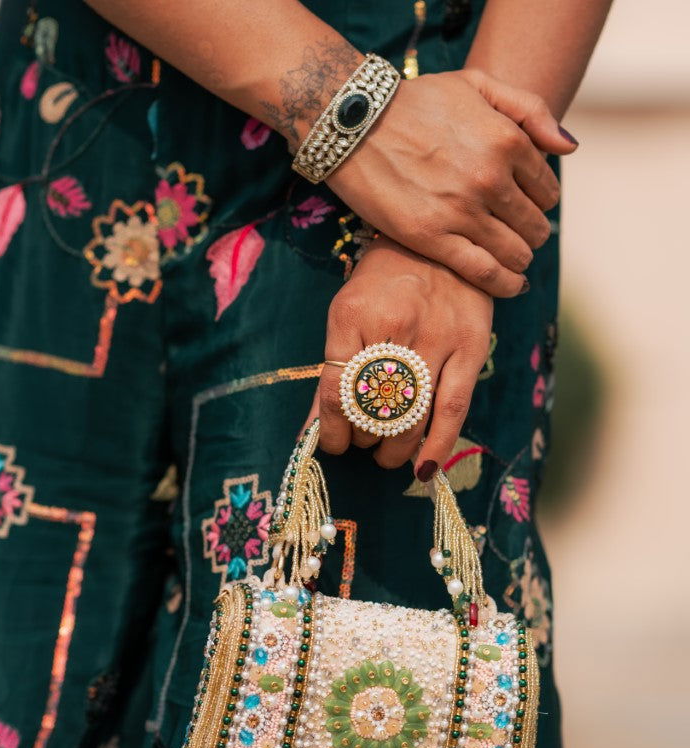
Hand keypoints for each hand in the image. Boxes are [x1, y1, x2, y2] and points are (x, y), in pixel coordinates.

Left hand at [312, 235, 492, 476]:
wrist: (441, 240)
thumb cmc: (385, 282)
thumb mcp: (347, 313)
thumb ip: (333, 370)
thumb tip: (315, 429)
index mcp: (353, 315)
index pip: (335, 389)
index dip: (331, 430)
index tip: (333, 445)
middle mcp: (394, 325)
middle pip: (372, 407)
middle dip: (364, 439)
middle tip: (363, 445)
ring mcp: (436, 336)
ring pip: (412, 414)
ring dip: (395, 448)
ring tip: (387, 456)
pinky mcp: (471, 345)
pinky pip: (454, 408)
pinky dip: (439, 445)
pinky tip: (425, 468)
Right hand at [326, 68, 575, 297]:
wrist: (354, 122)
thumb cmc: (414, 102)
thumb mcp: (477, 84)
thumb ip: (530, 110)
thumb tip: (569, 149)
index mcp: (507, 141)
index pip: (547, 190)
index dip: (540, 202)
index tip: (525, 207)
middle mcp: (490, 178)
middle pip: (535, 226)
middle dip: (531, 233)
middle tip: (516, 235)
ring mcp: (461, 212)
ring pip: (515, 253)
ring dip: (519, 260)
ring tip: (509, 259)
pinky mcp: (432, 238)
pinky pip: (484, 273)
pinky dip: (505, 285)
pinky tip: (511, 286)